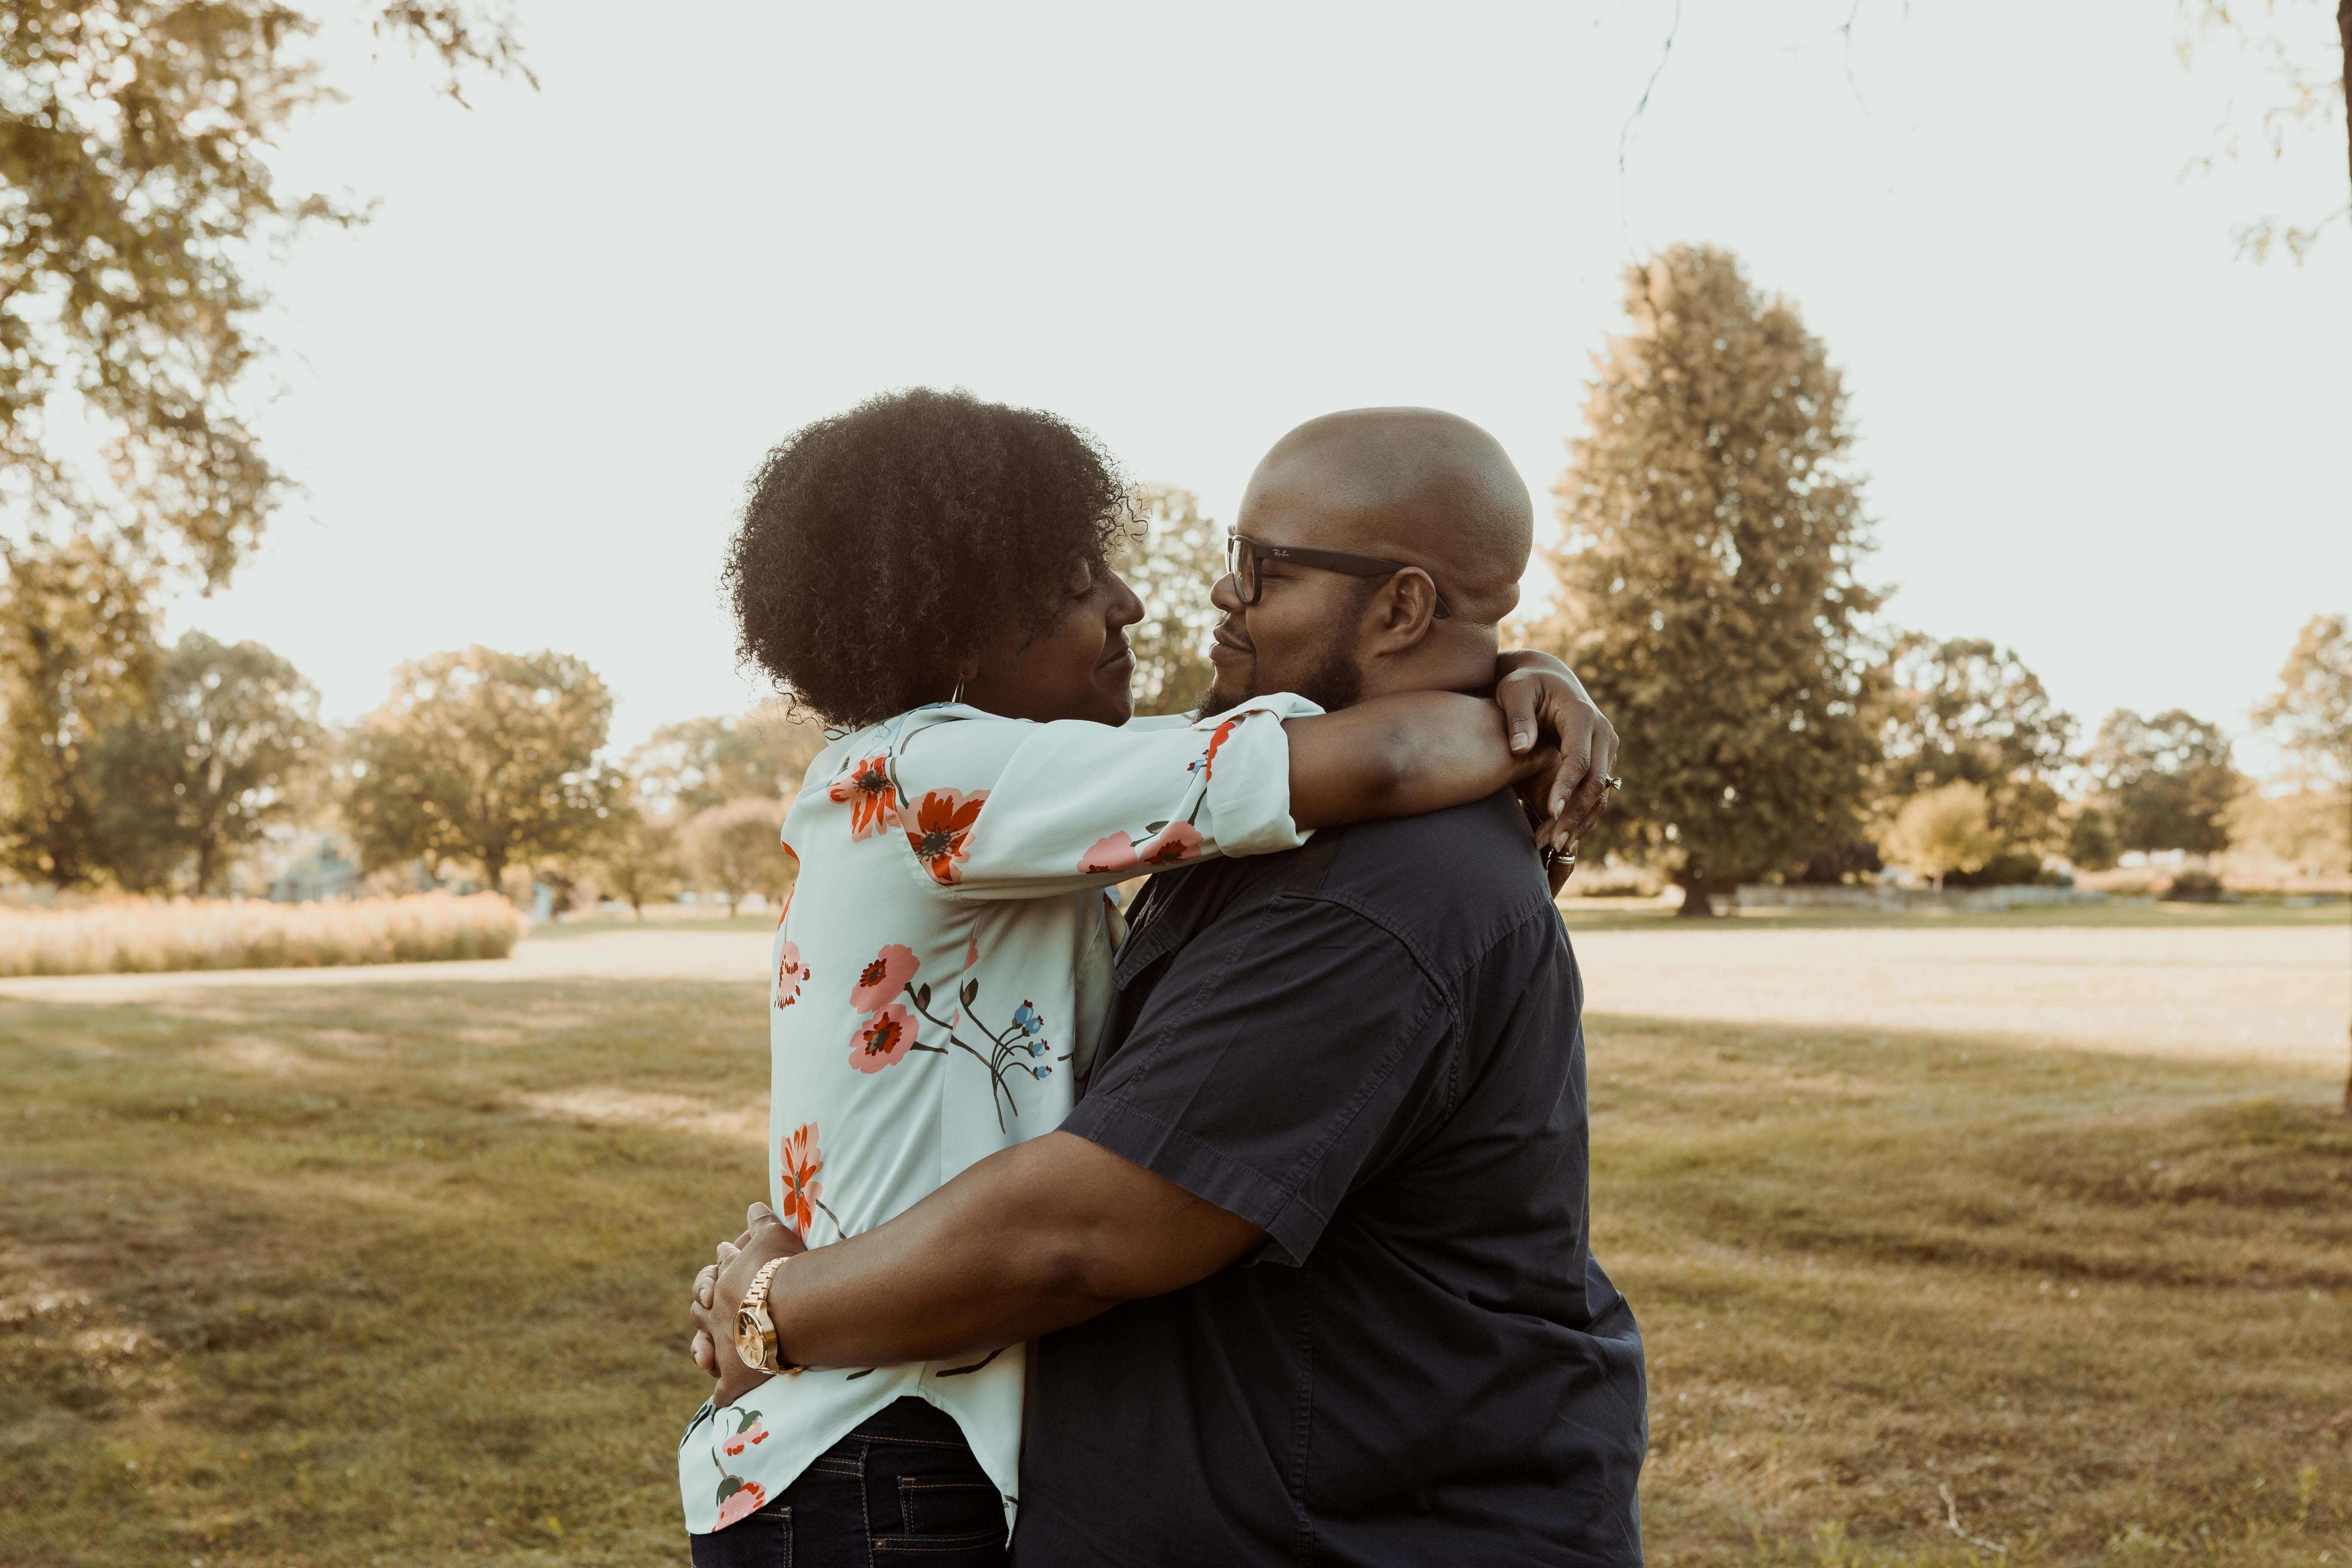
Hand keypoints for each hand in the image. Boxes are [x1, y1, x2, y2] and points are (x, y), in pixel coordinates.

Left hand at [687, 1202, 806, 1407]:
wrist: (789, 1308)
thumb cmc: (784, 1268)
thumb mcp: (775, 1236)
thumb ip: (763, 1223)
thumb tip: (753, 1205)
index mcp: (726, 1281)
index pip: (716, 1275)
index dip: (716, 1273)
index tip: (717, 1269)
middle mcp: (718, 1314)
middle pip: (701, 1312)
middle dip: (704, 1309)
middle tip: (707, 1305)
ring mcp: (724, 1345)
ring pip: (704, 1349)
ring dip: (704, 1351)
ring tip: (704, 1356)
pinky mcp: (736, 1376)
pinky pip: (725, 1390)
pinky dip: (724, 1393)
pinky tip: (724, 1397)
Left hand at [1494, 652, 1619, 859]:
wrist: (1545, 678)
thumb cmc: (1525, 684)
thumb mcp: (1514, 691)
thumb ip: (1517, 717)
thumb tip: (1520, 749)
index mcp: (1583, 716)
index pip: (1579, 759)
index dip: (1565, 787)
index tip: (1549, 812)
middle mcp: (1603, 733)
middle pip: (1596, 782)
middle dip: (1574, 814)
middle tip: (1551, 841)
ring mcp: (1606, 748)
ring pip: (1601, 793)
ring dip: (1580, 821)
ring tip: (1554, 845)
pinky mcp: (1603, 760)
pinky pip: (1598, 794)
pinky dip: (1583, 816)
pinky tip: (1563, 836)